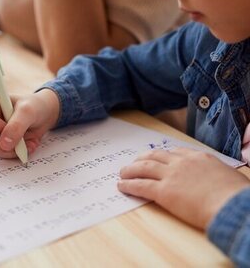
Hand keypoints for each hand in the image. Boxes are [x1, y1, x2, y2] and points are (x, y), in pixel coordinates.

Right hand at [0, 89, 59, 157]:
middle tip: (17, 145)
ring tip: (28, 143)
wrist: (44, 115)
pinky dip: (15, 154)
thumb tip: (4, 144)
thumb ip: (16, 126)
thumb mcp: (28, 112)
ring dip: (10, 151)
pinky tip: (27, 146)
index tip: (9, 127)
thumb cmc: (34, 106)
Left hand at [118, 148, 249, 228]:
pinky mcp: (164, 191)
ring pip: (143, 168)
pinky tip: (121, 186)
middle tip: (134, 163)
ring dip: (130, 170)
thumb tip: (216, 180)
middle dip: (142, 159)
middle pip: (155, 156)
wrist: (232, 204)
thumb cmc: (236, 194)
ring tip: (122, 173)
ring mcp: (171, 175)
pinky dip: (129, 185)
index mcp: (198, 157)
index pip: (175, 152)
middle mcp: (181, 163)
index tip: (156, 157)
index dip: (162, 155)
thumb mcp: (228, 175)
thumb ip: (215, 174)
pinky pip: (141, 185)